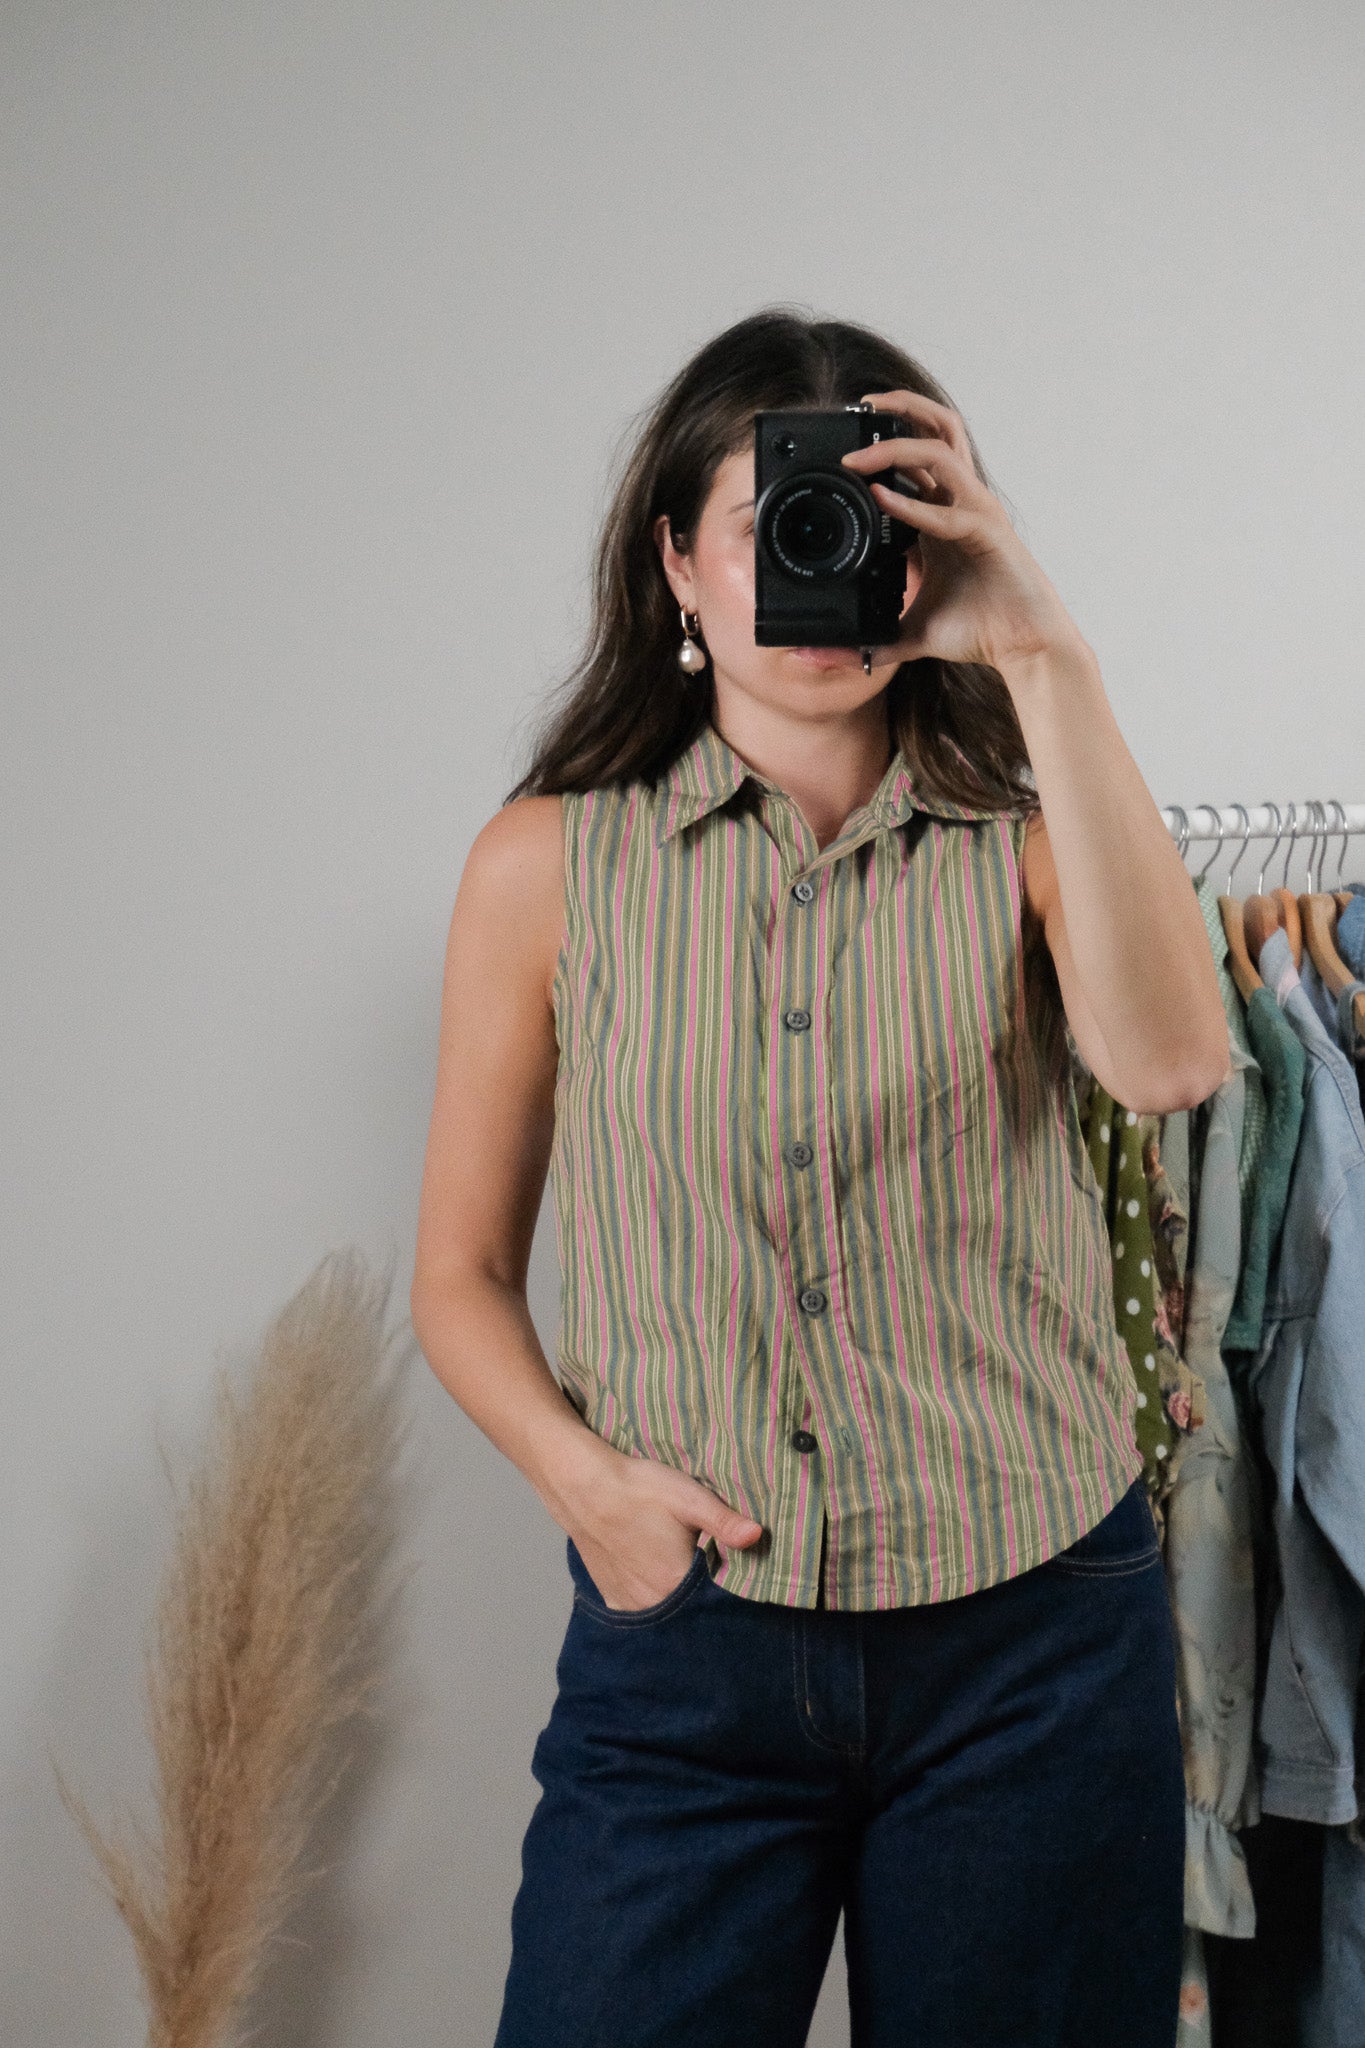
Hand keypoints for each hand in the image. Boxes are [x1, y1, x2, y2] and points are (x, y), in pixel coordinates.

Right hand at [562, 1441, 764, 1611]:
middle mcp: (653, 1602)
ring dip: (678, 1601)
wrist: (584, 1486)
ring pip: (667, 1613)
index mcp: (676, 1582)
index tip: (731, 1569)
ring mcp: (630, 1603)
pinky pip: (641, 1611)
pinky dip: (652, 1603)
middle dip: (703, 1595)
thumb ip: (724, 1521)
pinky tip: (656, 1582)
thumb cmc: (638, 1489)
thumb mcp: (688, 1498)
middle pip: (691, 1609)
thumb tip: (758, 1536)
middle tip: (705, 1566)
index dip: (728, 1586)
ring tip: (681, 1572)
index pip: (716, 1599)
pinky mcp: (612, 1596)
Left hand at [840, 387, 1085, 675]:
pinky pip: (947, 510)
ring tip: (857, 456)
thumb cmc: (978, 631)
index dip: (884, 437)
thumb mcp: (912, 633)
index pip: (917, 456)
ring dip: (896, 446)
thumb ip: (875, 640)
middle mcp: (961, 502)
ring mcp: (976, 512)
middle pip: (938, 427)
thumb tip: (836, 657)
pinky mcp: (987, 533)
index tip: (843, 441)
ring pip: (941, 451)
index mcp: (942, 513)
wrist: (1022, 648)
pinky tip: (881, 500)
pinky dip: (912, 504)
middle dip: (900, 406)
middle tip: (860, 406)